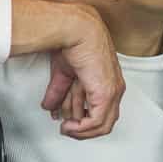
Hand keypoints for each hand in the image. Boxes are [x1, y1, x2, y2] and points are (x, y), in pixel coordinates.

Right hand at [39, 5, 124, 139]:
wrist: (75, 31)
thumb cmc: (72, 42)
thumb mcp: (63, 73)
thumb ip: (59, 91)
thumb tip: (50, 105)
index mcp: (105, 80)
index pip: (98, 108)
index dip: (81, 118)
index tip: (67, 121)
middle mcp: (112, 87)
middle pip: (103, 119)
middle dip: (82, 128)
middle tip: (67, 129)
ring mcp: (112, 91)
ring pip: (101, 124)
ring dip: (80, 130)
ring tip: (66, 129)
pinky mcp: (106, 93)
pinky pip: (97, 122)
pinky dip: (82, 129)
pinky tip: (70, 127)